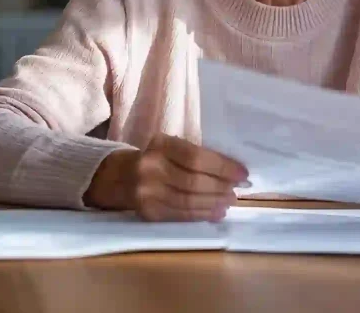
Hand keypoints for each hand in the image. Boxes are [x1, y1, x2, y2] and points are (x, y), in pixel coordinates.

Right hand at [84, 134, 248, 221]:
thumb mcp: (170, 147)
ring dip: (214, 204)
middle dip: (221, 188)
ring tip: (230, 202)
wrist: (116, 176)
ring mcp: (146, 193)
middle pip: (194, 182)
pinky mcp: (147, 212)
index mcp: (160, 145)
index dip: (223, 167)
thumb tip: (233, 172)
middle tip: (238, 191)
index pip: (197, 157)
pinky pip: (179, 215)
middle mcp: (151, 168)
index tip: (243, 173)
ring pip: (188, 201)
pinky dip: (201, 215)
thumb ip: (196, 156)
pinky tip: (215, 213)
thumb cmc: (155, 158)